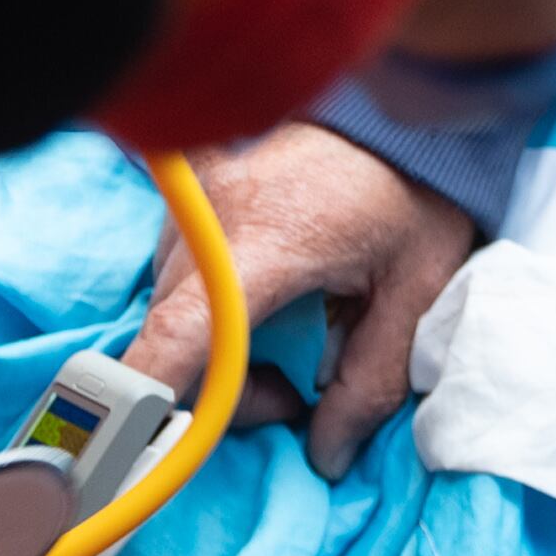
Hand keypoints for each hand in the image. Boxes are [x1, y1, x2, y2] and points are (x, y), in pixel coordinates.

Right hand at [125, 123, 478, 477]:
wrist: (409, 101)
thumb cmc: (420, 191)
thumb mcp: (418, 292)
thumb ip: (371, 382)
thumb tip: (325, 454)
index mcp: (267, 243)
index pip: (181, 335)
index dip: (146, 398)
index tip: (136, 443)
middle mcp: (211, 215)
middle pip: (177, 337)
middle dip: (228, 387)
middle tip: (298, 388)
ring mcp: (194, 194)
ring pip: (172, 304)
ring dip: (218, 341)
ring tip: (292, 330)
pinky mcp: (192, 182)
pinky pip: (176, 261)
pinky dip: (208, 295)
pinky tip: (261, 291)